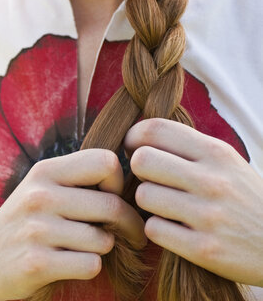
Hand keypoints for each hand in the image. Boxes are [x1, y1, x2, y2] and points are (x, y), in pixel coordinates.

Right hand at [0, 149, 146, 300]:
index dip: (118, 181)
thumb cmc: (20, 225)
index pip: (106, 161)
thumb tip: (133, 182)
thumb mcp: (39, 189)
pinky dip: (88, 268)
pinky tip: (69, 264)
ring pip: (104, 240)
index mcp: (44, 172)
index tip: (112, 197)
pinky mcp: (36, 263)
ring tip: (82, 248)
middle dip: (127, 224)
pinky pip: (91, 265)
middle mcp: (39, 196)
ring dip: (102, 249)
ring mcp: (36, 230)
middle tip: (127, 234)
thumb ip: (76, 180)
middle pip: (112, 205)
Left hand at [125, 118, 262, 286]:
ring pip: (143, 196)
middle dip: (139, 171)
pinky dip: (158, 230)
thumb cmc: (245, 199)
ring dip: (149, 203)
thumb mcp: (228, 164)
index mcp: (217, 153)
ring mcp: (208, 216)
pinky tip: (174, 230)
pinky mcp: (204, 249)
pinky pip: (153, 229)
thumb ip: (188, 149)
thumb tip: (139, 139)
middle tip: (151, 180)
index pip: (156, 129)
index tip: (133, 148)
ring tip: (166, 208)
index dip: (134, 137)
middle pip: (142, 161)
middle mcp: (212, 181)